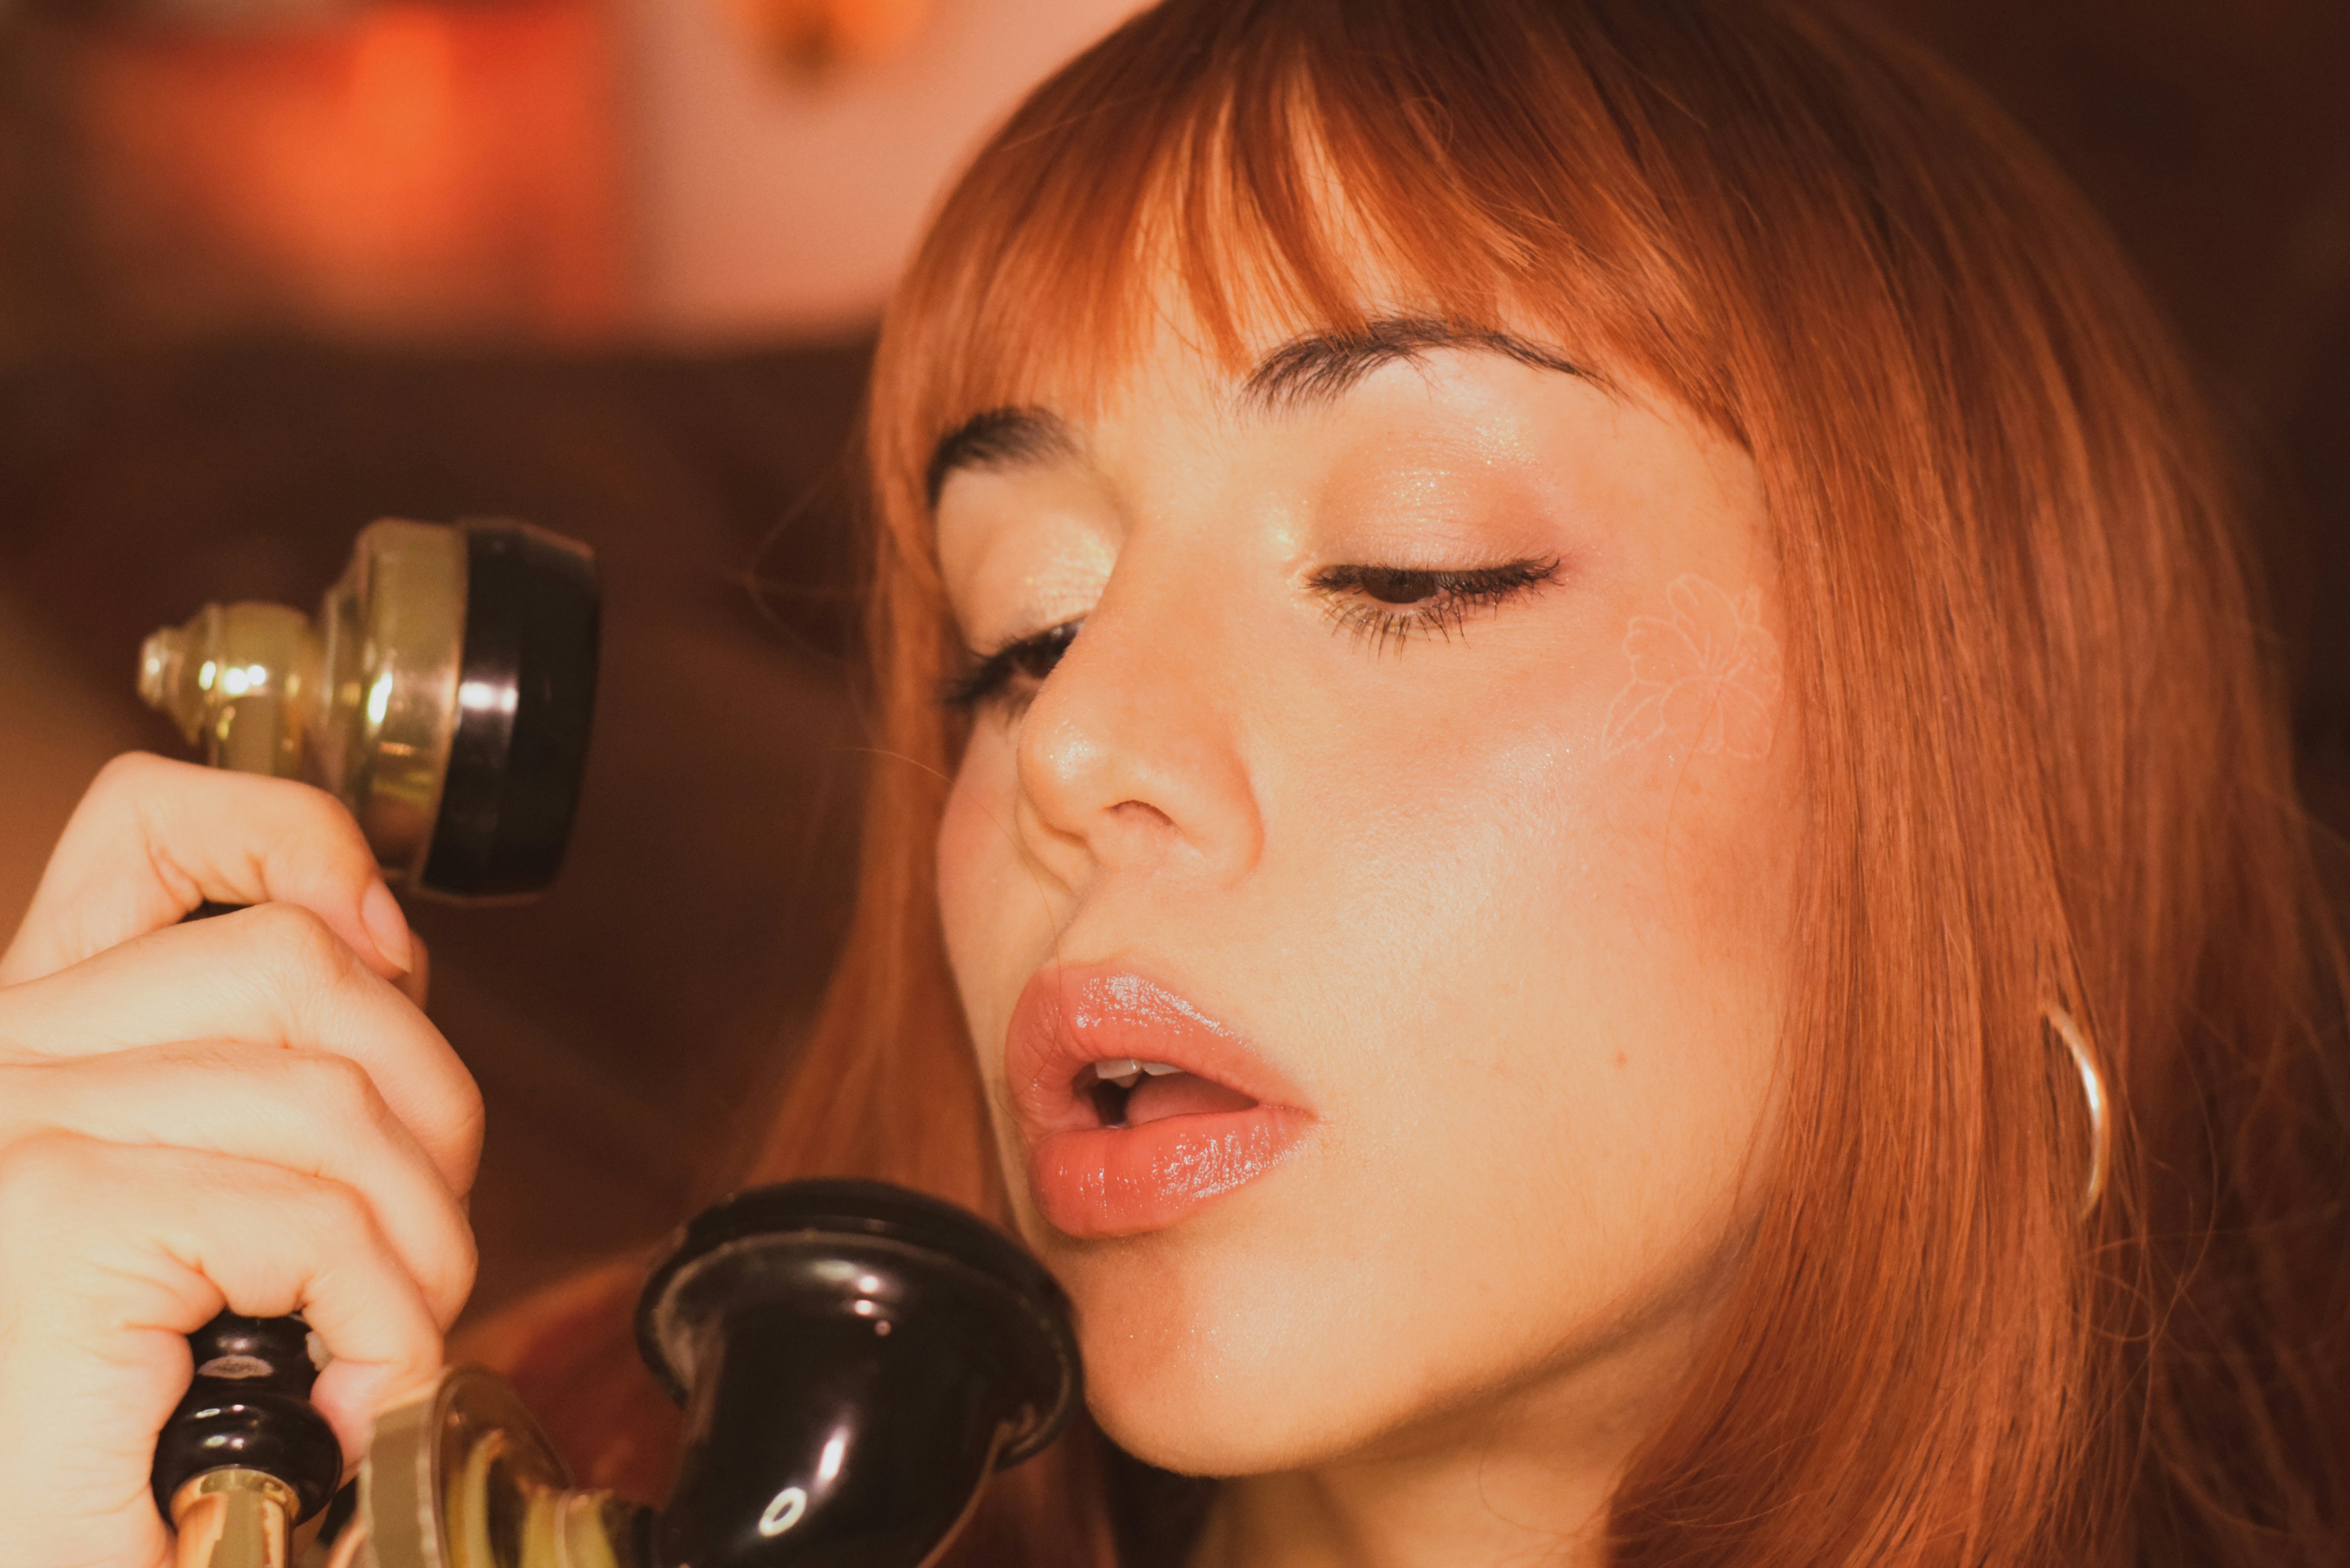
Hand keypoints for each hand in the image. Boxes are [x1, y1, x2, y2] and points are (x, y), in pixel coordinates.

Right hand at [0, 753, 481, 1567]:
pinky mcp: (53, 1223)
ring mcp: (14, 1135)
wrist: (54, 1563)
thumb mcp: (193, 1200)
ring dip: (416, 1237)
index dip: (299, 846)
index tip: (388, 950)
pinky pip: (315, 1215)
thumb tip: (380, 949)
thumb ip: (252, 1069)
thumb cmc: (119, 1439)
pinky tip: (349, 1393)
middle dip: (422, 1106)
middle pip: (300, 964)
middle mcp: (1, 1063)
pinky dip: (383, 1314)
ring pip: (331, 1091)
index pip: (147, 829)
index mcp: (29, 1043)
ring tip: (379, 1345)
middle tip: (405, 1257)